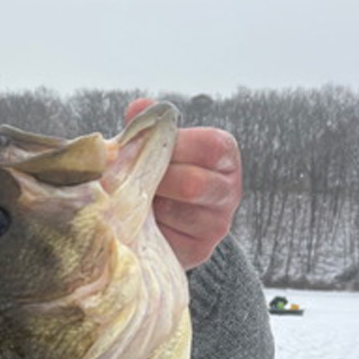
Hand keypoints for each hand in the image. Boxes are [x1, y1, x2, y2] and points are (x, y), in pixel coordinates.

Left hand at [125, 98, 241, 268]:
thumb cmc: (163, 175)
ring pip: (176, 212)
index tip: (146, 149)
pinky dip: (146, 228)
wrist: (168, 222)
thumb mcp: (160, 147)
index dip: (173, 147)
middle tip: (129, 179)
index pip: (209, 146)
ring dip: (147, 205)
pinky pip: (168, 237)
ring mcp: (217, 224)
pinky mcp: (199, 250)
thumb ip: (151, 126)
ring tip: (132, 198)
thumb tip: (138, 108)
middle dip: (155, 180)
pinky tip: (137, 220)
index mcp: (225, 156)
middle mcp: (229, 191)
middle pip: (192, 184)